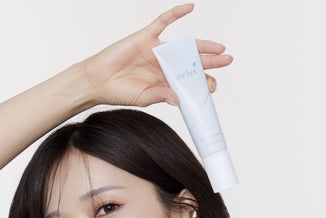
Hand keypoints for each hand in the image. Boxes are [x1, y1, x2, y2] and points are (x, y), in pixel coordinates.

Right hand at [82, 3, 232, 107]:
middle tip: (228, 61)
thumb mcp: (143, 97)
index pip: (188, 81)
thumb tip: (178, 99)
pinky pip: (162, 22)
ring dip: (201, 45)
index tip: (213, 86)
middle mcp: (163, 65)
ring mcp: (156, 50)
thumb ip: (161, 95)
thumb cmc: (118, 92)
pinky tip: (189, 8)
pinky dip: (175, 14)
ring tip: (219, 48)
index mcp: (164, 82)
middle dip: (210, 63)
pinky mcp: (145, 37)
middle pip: (191, 62)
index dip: (201, 83)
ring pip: (183, 45)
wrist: (98, 81)